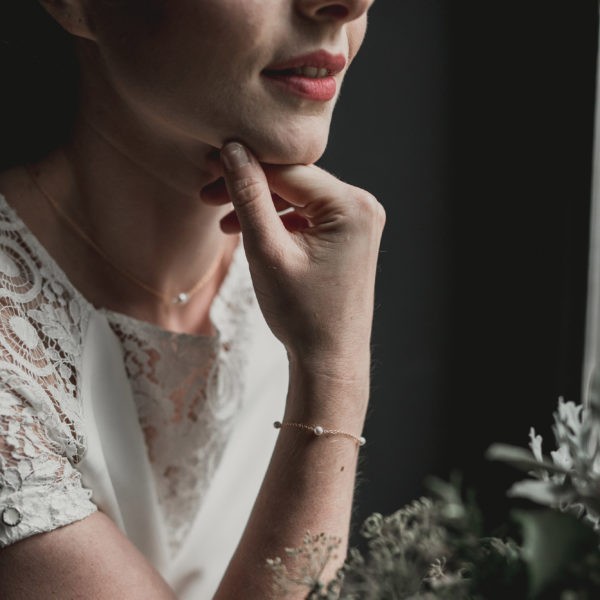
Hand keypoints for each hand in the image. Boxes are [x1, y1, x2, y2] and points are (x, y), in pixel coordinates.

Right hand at [204, 142, 384, 374]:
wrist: (329, 360)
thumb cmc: (301, 314)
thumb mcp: (267, 251)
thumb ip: (249, 197)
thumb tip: (233, 150)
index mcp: (351, 206)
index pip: (288, 171)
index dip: (244, 167)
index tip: (208, 167)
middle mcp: (362, 206)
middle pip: (294, 182)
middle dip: (250, 189)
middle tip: (207, 194)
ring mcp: (358, 222)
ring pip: (298, 199)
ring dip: (261, 207)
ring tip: (223, 222)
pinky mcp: (349, 237)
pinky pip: (308, 217)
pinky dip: (279, 223)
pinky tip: (250, 232)